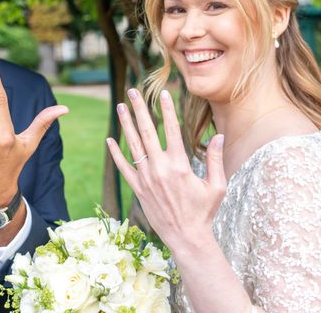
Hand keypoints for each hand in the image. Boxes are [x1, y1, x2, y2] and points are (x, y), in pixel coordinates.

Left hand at [106, 88, 225, 252]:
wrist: (186, 237)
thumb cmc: (204, 211)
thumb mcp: (217, 186)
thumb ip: (215, 159)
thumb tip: (219, 135)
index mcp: (180, 164)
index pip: (171, 129)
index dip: (166, 110)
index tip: (162, 93)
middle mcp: (159, 167)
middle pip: (146, 131)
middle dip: (139, 109)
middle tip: (132, 92)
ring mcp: (146, 177)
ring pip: (133, 145)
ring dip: (125, 124)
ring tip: (120, 107)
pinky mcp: (137, 187)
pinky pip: (123, 166)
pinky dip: (115, 153)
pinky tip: (109, 139)